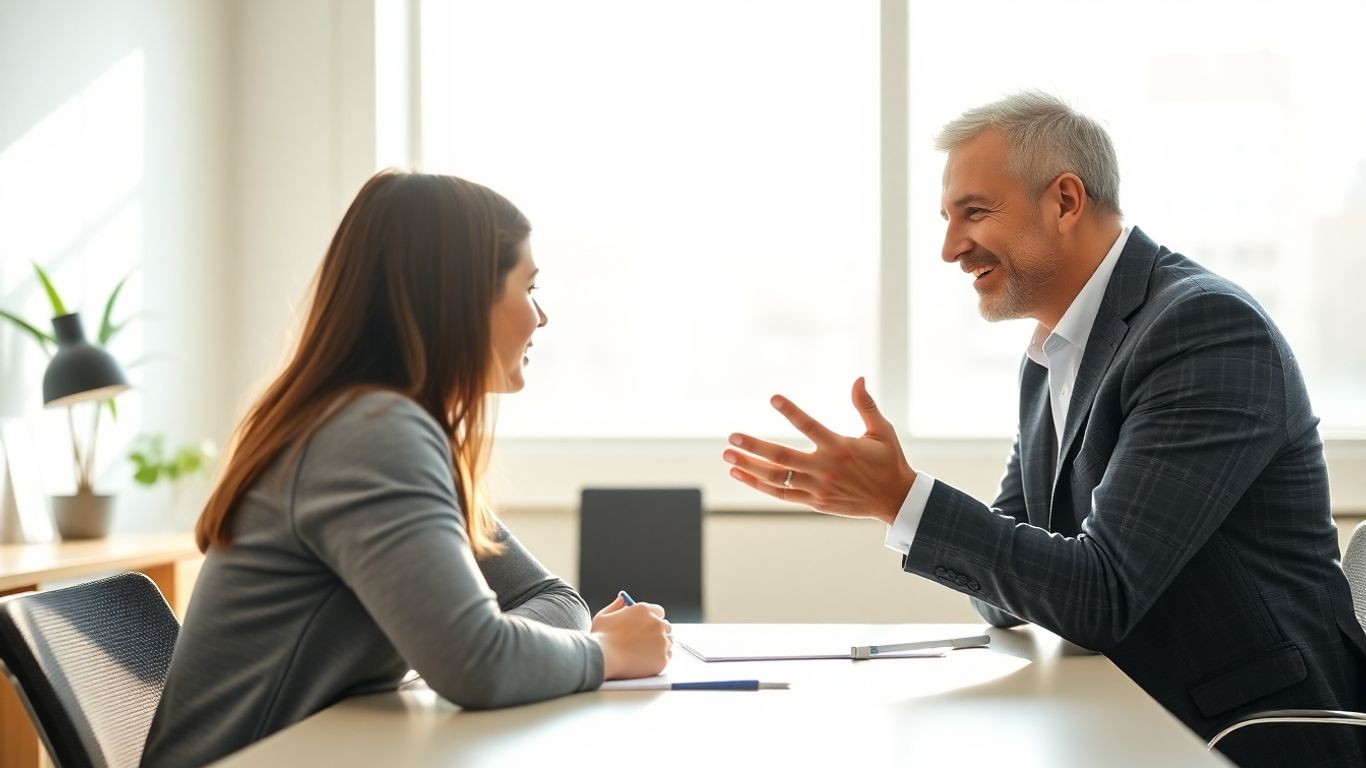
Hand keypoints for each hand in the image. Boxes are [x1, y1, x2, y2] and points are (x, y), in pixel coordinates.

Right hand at [591, 595, 671, 679]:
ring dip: (660, 645)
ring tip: (644, 651)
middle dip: (658, 632)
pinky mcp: (663, 658)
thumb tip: (622, 600)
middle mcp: (656, 623)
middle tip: (645, 641)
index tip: (646, 626)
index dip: (652, 619)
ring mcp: (662, 641)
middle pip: (666, 626)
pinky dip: (660, 658)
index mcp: (644, 610)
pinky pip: (668, 656)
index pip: (659, 612)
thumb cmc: (601, 638)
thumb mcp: (604, 616)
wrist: (602, 658)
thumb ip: (616, 606)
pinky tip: (647, 660)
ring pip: (669, 641)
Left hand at [723, 377, 915, 524]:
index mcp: (841, 447)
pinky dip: (759, 485)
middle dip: (755, 447)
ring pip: (777, 478)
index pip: (810, 426)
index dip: (791, 411)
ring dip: (750, 467)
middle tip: (732, 438)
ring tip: (728, 457)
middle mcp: (826, 468)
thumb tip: (858, 378)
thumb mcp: (882, 431)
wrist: (895, 499)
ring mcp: (818, 487)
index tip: (773, 398)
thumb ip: (866, 405)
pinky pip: (781, 494)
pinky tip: (741, 474)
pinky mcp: (814, 501)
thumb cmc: (888, 461)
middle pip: (783, 457)